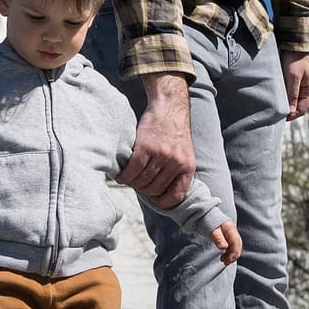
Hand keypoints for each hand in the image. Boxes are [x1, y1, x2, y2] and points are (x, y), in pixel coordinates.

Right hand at [120, 73, 194, 206]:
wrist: (169, 107)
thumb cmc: (173, 130)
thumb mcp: (183, 152)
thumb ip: (176, 170)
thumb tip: (160, 191)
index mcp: (188, 167)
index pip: (176, 195)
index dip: (162, 201)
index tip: (152, 199)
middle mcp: (176, 163)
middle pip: (155, 189)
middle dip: (143, 190)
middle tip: (135, 184)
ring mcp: (162, 155)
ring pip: (142, 181)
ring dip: (132, 183)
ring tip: (127, 179)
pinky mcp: (146, 147)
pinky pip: (133, 170)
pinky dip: (125, 176)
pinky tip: (121, 176)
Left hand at [209, 222, 241, 264]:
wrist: (203, 215)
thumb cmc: (207, 221)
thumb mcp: (211, 230)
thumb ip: (218, 238)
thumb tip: (224, 247)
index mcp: (230, 228)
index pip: (236, 243)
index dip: (233, 253)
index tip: (225, 260)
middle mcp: (233, 231)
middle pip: (238, 245)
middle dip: (233, 255)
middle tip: (225, 262)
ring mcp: (231, 233)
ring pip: (236, 246)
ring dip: (232, 255)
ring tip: (224, 261)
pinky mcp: (228, 236)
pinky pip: (232, 246)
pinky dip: (230, 252)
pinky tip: (225, 256)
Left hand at [278, 50, 308, 120]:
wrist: (293, 46)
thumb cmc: (294, 61)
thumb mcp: (293, 77)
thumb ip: (292, 94)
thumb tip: (291, 111)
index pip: (302, 109)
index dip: (292, 116)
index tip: (281, 119)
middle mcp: (307, 90)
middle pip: (299, 107)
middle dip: (289, 112)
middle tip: (276, 116)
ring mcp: (302, 86)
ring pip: (294, 101)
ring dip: (287, 106)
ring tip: (275, 110)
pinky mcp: (295, 82)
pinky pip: (291, 94)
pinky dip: (285, 99)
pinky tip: (277, 100)